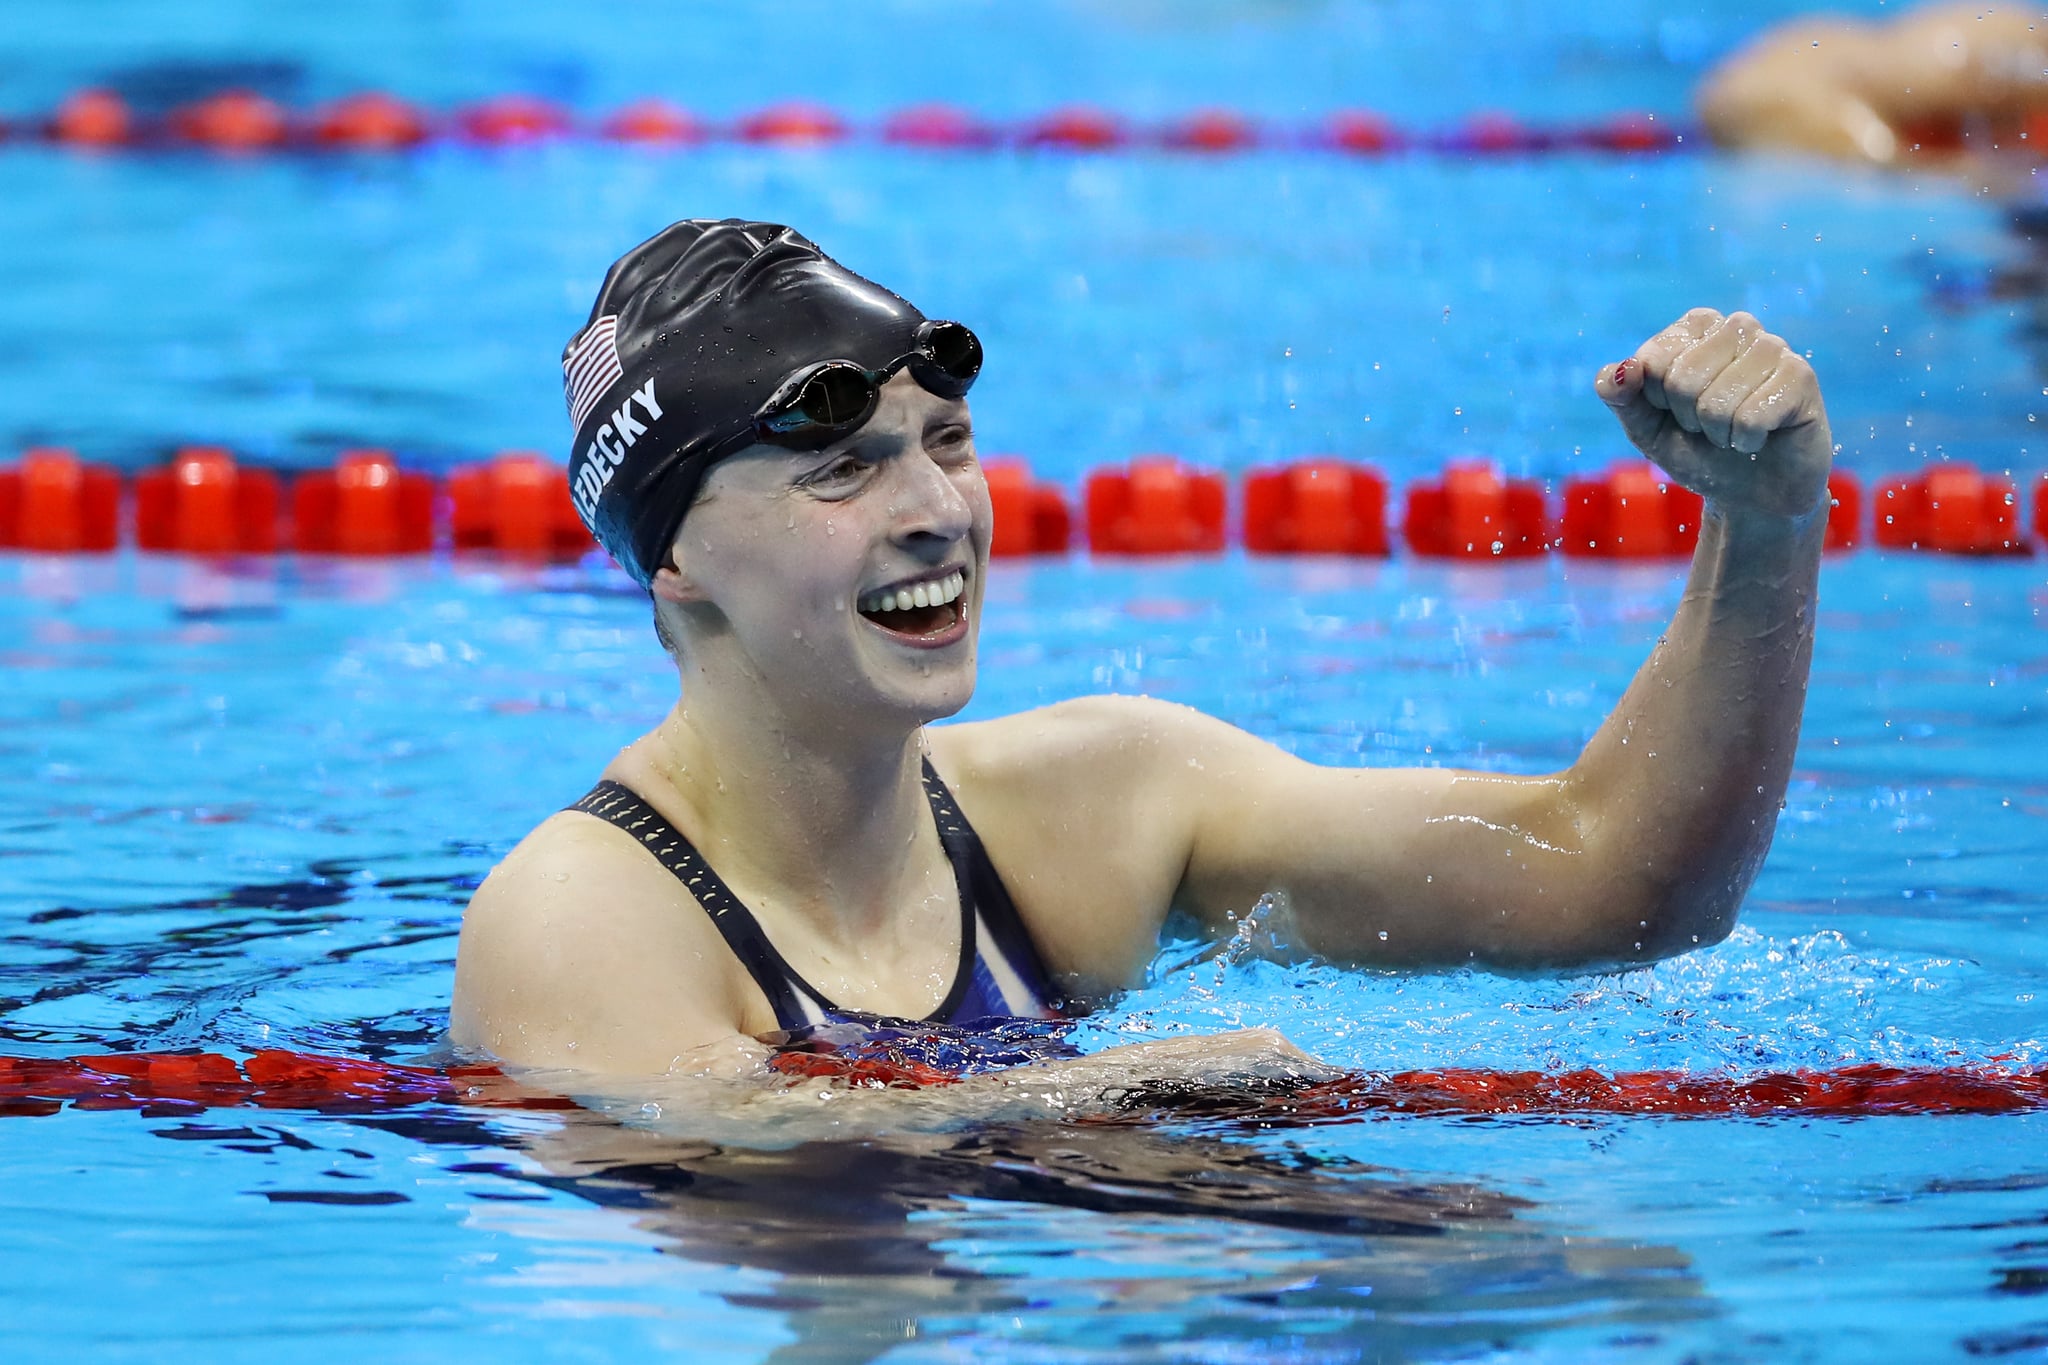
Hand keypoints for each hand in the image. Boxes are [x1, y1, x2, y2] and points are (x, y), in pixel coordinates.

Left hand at [1596, 308, 1832, 520]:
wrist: (1751, 495)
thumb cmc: (1698, 451)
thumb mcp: (1647, 428)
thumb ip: (1622, 398)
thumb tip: (1618, 370)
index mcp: (1695, 326)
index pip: (1652, 360)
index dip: (1657, 401)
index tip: (1677, 411)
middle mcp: (1736, 326)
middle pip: (1683, 379)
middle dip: (1688, 419)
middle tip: (1709, 426)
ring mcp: (1773, 348)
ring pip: (1717, 400)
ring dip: (1718, 432)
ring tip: (1734, 431)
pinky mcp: (1801, 377)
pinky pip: (1751, 417)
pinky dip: (1745, 441)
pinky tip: (1760, 437)